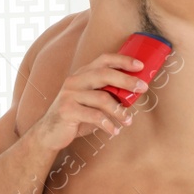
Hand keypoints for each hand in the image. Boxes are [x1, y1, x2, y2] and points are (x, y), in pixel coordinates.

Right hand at [30, 51, 147, 151]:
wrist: (50, 132)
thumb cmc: (77, 115)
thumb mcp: (92, 101)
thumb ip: (109, 94)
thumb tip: (136, 92)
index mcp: (82, 74)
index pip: (103, 60)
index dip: (123, 60)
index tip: (140, 66)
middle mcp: (75, 81)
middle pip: (104, 74)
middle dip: (126, 80)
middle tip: (143, 88)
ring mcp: (69, 95)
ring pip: (101, 98)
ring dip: (119, 110)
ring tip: (128, 120)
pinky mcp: (66, 110)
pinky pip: (93, 116)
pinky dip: (108, 124)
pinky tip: (114, 131)